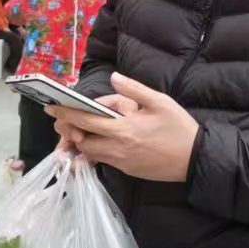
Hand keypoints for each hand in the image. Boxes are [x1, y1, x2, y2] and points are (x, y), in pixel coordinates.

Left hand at [49, 73, 197, 181]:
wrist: (196, 159)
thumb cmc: (179, 128)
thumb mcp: (159, 101)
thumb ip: (133, 89)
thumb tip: (114, 77)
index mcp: (124, 129)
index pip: (87, 120)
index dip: (66, 114)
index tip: (51, 108)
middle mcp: (118, 148)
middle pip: (82, 140)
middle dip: (70, 129)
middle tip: (64, 119)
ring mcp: (121, 162)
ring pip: (91, 152)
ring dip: (83, 140)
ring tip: (81, 128)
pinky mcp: (127, 170)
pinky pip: (103, 160)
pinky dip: (95, 149)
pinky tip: (99, 140)